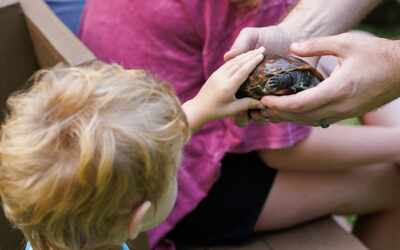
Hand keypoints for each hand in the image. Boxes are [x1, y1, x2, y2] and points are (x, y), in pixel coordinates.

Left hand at [183, 47, 265, 132]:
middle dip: (251, 55)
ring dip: (245, 55)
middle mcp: (222, 78)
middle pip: (239, 63)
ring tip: (256, 50)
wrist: (197, 109)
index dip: (252, 62)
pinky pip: (228, 63)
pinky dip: (237, 58)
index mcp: (227, 87)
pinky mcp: (214, 74)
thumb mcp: (233, 109)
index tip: (261, 55)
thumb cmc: (216, 112)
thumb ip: (248, 104)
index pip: (242, 71)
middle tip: (263, 49)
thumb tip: (264, 104)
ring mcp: (217, 74)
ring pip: (233, 62)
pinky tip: (243, 56)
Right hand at [224, 25, 298, 125]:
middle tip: (249, 109)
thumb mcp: (252, 36)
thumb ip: (240, 44)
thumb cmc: (271, 36)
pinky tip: (280, 106)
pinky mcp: (287, 99)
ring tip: (265, 109)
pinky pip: (281, 114)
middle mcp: (254, 92)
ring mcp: (270, 97)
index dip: (230, 104)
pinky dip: (279, 115)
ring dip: (261, 117)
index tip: (237, 101)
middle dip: (244, 116)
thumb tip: (227, 57)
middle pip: (244, 114)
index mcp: (241, 81)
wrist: (296, 35)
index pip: (231, 98)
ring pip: (262, 117)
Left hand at [260, 33, 399, 125]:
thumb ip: (316, 45)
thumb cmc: (376, 54)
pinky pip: (321, 120)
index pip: (300, 105)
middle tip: (262, 107)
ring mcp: (345, 113)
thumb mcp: (346, 43)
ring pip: (311, 122)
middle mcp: (340, 106)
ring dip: (290, 118)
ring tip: (273, 111)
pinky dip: (304, 118)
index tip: (264, 100)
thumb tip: (292, 48)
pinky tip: (295, 111)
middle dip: (279, 114)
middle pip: (302, 117)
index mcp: (337, 90)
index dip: (279, 105)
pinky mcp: (348, 113)